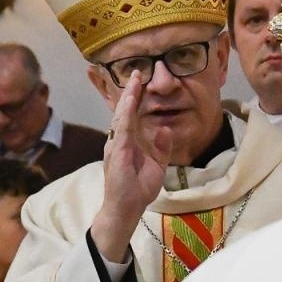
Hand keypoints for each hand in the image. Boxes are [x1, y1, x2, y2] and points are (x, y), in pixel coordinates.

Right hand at [90, 76, 169, 262]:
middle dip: (131, 92)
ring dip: (129, 97)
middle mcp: (119, 140)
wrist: (126, 208)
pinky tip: (130, 100)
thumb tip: (165, 129)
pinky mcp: (117, 151)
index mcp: (129, 143)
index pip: (133, 117)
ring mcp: (116, 145)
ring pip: (122, 115)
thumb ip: (161, 147)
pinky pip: (122, 128)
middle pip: (125, 111)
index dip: (137, 99)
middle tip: (138, 72)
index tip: (144, 82)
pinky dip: (126, 113)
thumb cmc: (138, 189)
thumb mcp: (157, 164)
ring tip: (135, 80)